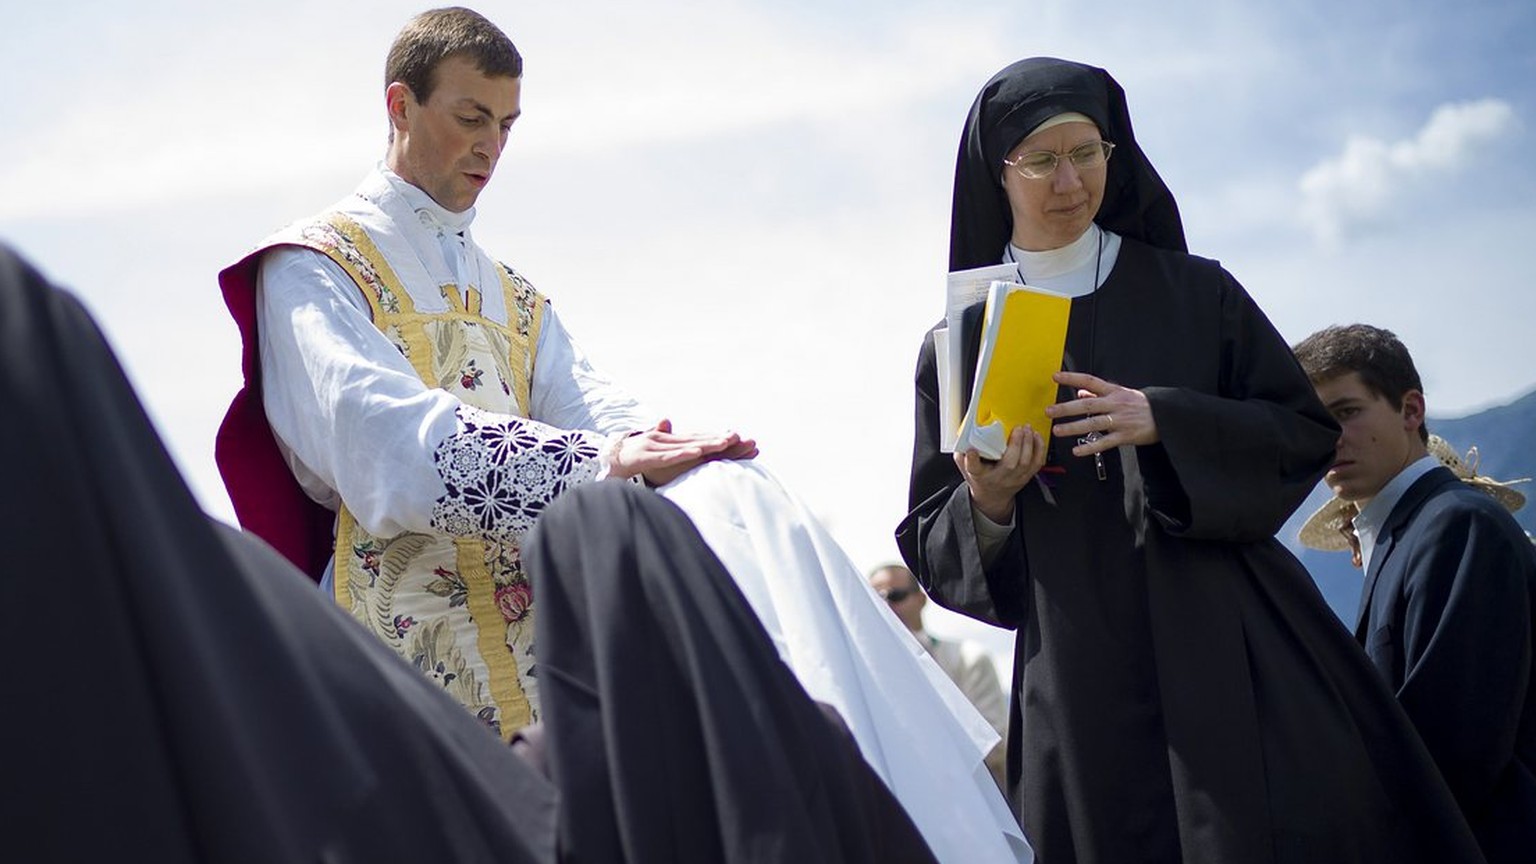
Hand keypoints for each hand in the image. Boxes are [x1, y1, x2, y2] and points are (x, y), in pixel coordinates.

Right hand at [610, 419, 758, 486]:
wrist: (598, 459)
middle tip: (744, 439)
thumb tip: (666, 420)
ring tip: (727, 442)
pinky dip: (683, 454)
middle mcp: (663, 440)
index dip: (716, 438)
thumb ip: (659, 436)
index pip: (696, 439)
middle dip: (720, 440)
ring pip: (686, 445)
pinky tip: (697, 452)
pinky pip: (668, 457)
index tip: (739, 439)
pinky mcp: (645, 456)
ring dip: (707, 444)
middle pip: (696, 439)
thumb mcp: (646, 448)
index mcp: (666, 441)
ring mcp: (654, 446)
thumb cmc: (624, 457)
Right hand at [953, 424, 1046, 523]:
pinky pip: (1037, 464)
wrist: (992, 497)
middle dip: (1016, 444)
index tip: (971, 451)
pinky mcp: (1026, 477)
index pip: (973, 468)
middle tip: (1017, 428)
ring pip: (1026, 463)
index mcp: (979, 475)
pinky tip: (1037, 437)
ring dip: (1029, 444)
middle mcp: (998, 478)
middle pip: (1009, 464)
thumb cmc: (980, 478)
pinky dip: (1039, 449)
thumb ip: (962, 454)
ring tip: (1027, 429)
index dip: (972, 459)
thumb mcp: (965, 468)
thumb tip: (963, 435)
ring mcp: (1014, 479)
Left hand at [1045, 371, 1157, 455]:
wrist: (1167, 416)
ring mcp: (1120, 421)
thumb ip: (1099, 394)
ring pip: (1093, 424)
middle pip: (1087, 405)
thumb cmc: (1142, 405)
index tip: (1055, 377)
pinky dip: (1090, 448)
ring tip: (1057, 430)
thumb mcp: (1122, 394)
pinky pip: (1105, 443)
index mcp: (1114, 392)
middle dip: (1066, 408)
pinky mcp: (1125, 436)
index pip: (1090, 381)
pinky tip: (1077, 451)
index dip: (1072, 378)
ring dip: (1074, 427)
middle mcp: (1115, 404)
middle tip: (1050, 411)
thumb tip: (1080, 392)